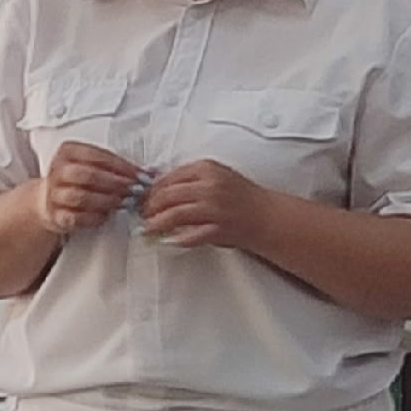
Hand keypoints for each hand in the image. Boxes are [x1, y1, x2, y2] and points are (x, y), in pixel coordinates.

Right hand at [38, 141, 143, 235]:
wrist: (48, 199)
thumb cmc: (79, 180)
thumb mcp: (93, 165)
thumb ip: (117, 167)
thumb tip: (150, 174)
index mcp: (68, 152)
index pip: (97, 156)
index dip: (122, 167)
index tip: (142, 176)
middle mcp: (58, 170)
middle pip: (88, 175)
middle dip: (116, 183)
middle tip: (136, 191)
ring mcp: (53, 193)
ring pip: (79, 196)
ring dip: (107, 201)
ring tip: (125, 203)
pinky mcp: (54, 215)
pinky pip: (74, 218)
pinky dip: (92, 218)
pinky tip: (107, 217)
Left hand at [140, 159, 268, 252]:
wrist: (266, 216)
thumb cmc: (241, 197)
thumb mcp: (217, 176)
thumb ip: (191, 179)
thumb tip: (161, 189)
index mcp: (207, 169)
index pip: (168, 178)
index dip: (152, 190)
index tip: (145, 199)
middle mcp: (210, 186)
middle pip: (167, 196)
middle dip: (150, 207)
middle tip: (144, 215)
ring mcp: (214, 208)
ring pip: (174, 215)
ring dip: (157, 224)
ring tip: (149, 229)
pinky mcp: (218, 228)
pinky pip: (190, 235)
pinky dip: (177, 239)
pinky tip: (169, 241)